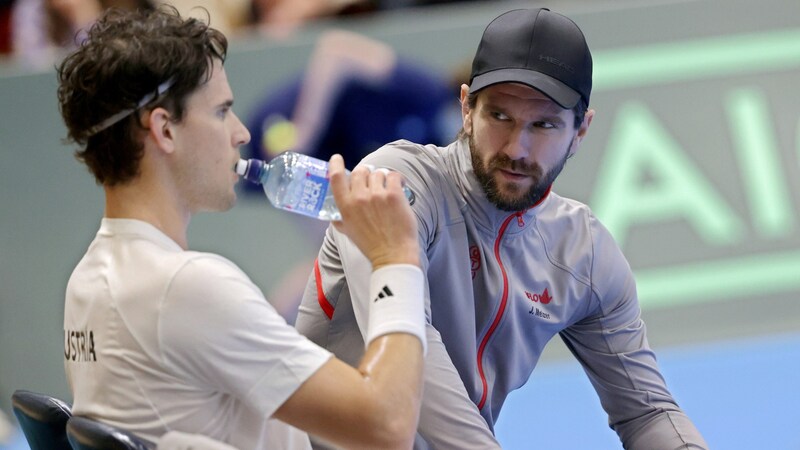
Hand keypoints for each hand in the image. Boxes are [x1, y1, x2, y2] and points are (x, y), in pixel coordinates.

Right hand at [328, 154, 418, 268]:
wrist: (392, 254)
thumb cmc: (370, 245)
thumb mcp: (348, 232)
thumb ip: (339, 219)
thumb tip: (333, 214)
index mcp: (345, 206)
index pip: (336, 178)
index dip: (335, 164)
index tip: (336, 158)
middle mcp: (359, 198)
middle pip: (359, 171)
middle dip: (366, 173)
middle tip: (372, 181)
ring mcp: (377, 195)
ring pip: (378, 173)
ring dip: (382, 178)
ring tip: (387, 188)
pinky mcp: (394, 195)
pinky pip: (394, 176)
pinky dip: (397, 179)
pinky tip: (400, 186)